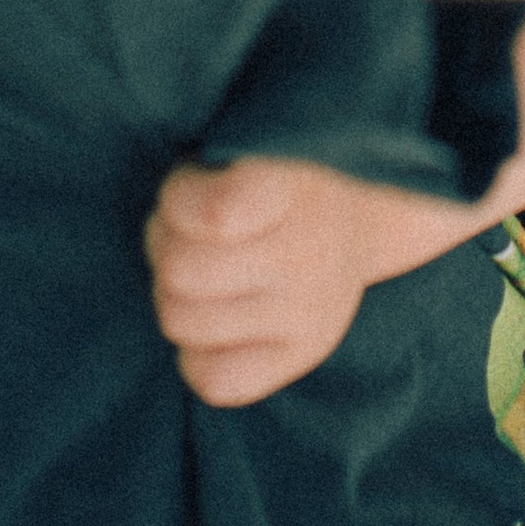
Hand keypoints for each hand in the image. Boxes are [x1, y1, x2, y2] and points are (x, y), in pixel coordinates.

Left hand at [146, 156, 382, 403]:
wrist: (359, 216)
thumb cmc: (276, 177)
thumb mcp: (250, 145)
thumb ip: (207, 174)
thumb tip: (170, 230)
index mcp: (292, 184)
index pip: (212, 216)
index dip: (180, 202)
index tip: (198, 186)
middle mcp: (308, 254)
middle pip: (177, 270)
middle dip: (164, 244)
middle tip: (187, 231)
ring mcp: (308, 312)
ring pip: (179, 321)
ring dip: (172, 294)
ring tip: (202, 270)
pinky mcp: (302, 355)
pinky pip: (213, 380)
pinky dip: (196, 353)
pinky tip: (215, 319)